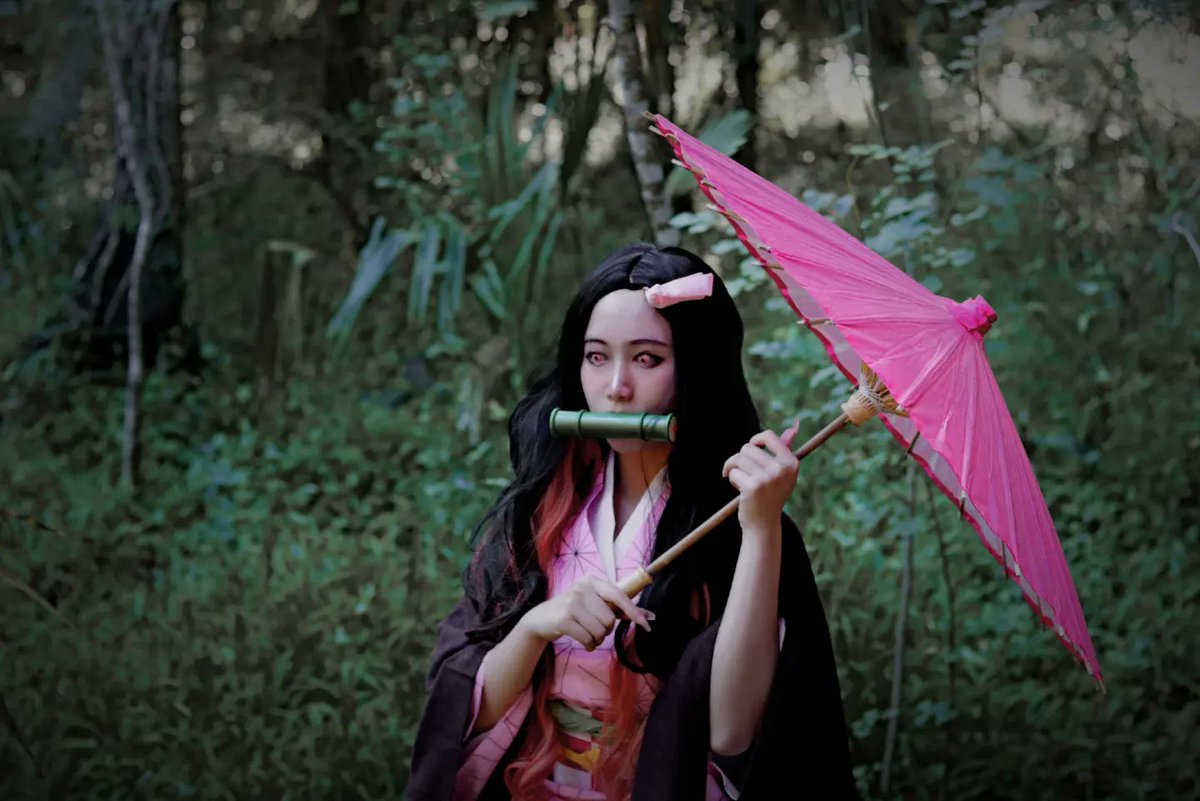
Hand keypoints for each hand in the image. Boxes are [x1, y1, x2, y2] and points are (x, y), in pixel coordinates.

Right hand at [518, 576, 652, 650]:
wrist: (541, 619)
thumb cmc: (574, 611)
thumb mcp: (595, 604)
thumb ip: (620, 609)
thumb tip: (648, 617)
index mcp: (592, 581)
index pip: (618, 595)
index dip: (633, 611)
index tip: (646, 624)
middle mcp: (582, 588)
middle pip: (609, 619)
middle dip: (606, 630)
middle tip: (595, 628)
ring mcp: (572, 603)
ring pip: (600, 631)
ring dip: (597, 639)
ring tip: (587, 634)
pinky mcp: (564, 619)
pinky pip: (588, 639)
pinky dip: (589, 645)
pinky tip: (583, 641)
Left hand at [721, 427, 799, 533]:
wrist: (764, 525)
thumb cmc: (772, 496)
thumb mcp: (782, 474)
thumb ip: (786, 451)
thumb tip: (792, 430)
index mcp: (791, 463)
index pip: (770, 436)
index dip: (756, 439)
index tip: (750, 448)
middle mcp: (781, 469)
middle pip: (748, 448)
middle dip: (740, 459)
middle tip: (742, 471)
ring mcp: (767, 478)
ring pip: (738, 458)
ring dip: (734, 468)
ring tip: (740, 480)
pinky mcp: (752, 486)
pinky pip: (733, 471)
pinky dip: (731, 478)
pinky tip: (739, 489)